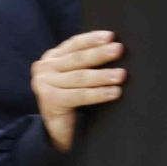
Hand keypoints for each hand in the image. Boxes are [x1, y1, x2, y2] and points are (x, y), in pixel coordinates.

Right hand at [32, 30, 124, 153]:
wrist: (59, 129)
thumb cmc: (75, 98)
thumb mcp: (78, 75)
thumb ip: (88, 61)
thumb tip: (117, 46)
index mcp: (53, 57)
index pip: (75, 44)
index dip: (92, 39)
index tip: (111, 36)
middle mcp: (45, 68)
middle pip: (77, 59)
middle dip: (99, 54)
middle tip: (119, 49)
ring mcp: (44, 84)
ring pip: (79, 77)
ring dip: (101, 75)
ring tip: (121, 75)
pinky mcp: (49, 100)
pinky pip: (78, 95)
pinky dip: (97, 94)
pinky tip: (113, 92)